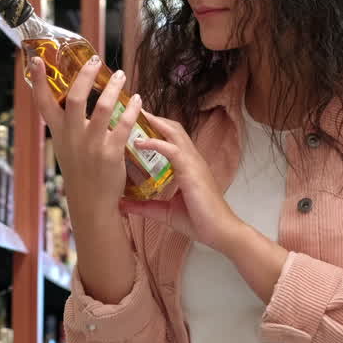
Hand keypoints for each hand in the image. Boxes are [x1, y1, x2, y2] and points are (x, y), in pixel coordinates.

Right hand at [29, 55, 142, 213]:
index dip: (38, 81)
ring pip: (104, 107)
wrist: (92, 202)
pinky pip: (124, 124)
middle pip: (76, 98)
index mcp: (59, 133)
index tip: (37, 60)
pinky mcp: (111, 153)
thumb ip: (67, 124)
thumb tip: (71, 97)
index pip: (43, 104)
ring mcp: (92, 144)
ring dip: (114, 87)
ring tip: (120, 76)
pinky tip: (138, 100)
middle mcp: (72, 136)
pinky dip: (133, 109)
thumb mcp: (66, 147)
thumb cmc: (81, 171)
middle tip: (95, 60)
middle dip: (85, 75)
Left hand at [120, 113, 243, 253]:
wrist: (220, 232)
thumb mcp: (164, 212)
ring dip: (154, 123)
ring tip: (135, 115)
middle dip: (154, 118)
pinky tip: (139, 141)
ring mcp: (193, 163)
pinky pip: (172, 150)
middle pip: (173, 129)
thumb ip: (144, 207)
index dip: (157, 128)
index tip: (137, 121)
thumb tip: (121, 205)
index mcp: (188, 166)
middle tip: (133, 110)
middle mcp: (192, 159)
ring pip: (174, 133)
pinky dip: (155, 143)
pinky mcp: (191, 171)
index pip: (172, 139)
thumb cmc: (198, 221)